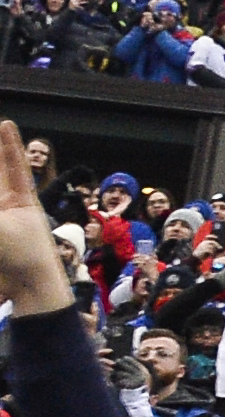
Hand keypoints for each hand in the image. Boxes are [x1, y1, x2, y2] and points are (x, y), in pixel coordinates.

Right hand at [0, 124, 71, 317]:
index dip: (9, 144)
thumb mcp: (0, 228)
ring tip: (4, 216)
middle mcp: (7, 209)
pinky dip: (1, 196)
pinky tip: (3, 212)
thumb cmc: (26, 259)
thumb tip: (2, 205)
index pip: (13, 165)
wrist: (29, 293)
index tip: (6, 123)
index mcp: (21, 201)